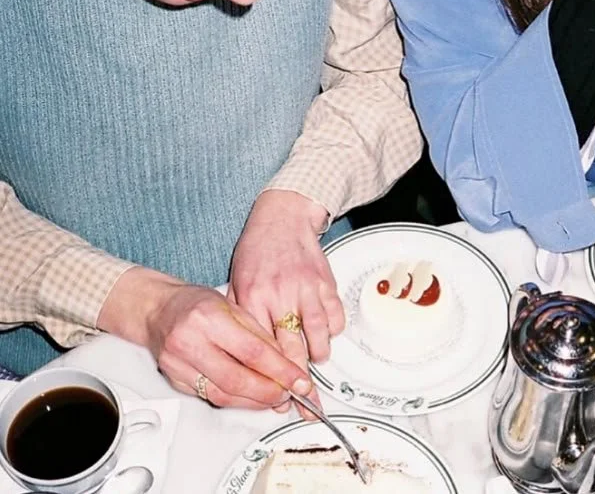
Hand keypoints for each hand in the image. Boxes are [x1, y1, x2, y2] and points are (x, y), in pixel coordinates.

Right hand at [98, 268, 312, 407]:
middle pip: (237, 379)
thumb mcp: (232, 306)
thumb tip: (285, 362)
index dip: (280, 371)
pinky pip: (209, 397)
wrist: (158, 309)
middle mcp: (191, 342)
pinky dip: (234, 401)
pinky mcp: (174, 381)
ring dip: (253, 402)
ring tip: (273, 398)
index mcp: (210, 318)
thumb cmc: (195, 303)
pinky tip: (248, 397)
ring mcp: (179, 365)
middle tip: (289, 394)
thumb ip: (258, 333)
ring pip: (223, 395)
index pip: (253, 352)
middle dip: (269, 392)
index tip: (299, 381)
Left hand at [228, 189, 344, 418]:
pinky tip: (325, 331)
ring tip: (314, 359)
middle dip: (299, 382)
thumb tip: (243, 356)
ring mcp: (304, 288)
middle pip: (292, 350)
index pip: (261, 350)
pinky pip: (335, 317)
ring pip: (318, 336)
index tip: (277, 399)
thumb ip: (240, 318)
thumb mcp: (237, 282)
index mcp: (252, 297)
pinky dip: (333, 330)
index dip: (270, 380)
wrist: (282, 217)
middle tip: (305, 399)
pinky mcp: (325, 282)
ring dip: (318, 354)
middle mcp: (279, 294)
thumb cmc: (257, 250)